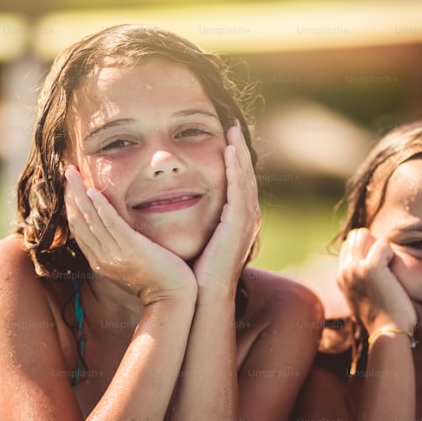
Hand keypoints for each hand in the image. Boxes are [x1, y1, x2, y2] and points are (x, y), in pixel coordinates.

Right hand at [65, 167, 195, 303]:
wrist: (171, 299)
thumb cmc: (157, 282)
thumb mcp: (130, 268)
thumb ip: (119, 253)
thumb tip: (115, 238)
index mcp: (100, 262)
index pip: (79, 230)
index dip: (71, 207)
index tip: (69, 188)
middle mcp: (102, 258)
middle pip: (79, 221)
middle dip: (70, 195)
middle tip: (67, 172)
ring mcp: (115, 254)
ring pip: (90, 219)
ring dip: (79, 193)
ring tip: (72, 173)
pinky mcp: (132, 248)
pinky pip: (111, 223)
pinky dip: (100, 206)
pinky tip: (92, 190)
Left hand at [191, 123, 260, 292]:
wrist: (204, 293)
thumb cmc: (197, 270)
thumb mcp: (198, 237)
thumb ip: (195, 220)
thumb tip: (174, 204)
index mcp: (238, 220)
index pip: (238, 182)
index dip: (234, 160)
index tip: (226, 138)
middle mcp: (247, 217)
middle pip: (246, 175)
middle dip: (240, 150)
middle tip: (233, 126)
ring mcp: (247, 220)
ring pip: (245, 178)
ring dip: (239, 153)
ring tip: (233, 132)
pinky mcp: (240, 222)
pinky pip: (239, 188)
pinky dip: (236, 168)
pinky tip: (229, 151)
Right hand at [337, 228, 416, 334]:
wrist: (388, 332)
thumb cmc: (383, 319)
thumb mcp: (364, 301)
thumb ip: (360, 285)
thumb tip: (365, 276)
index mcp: (341, 277)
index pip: (350, 246)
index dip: (368, 248)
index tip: (381, 265)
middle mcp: (344, 270)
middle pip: (356, 236)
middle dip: (374, 244)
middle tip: (387, 265)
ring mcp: (355, 268)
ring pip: (365, 235)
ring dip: (382, 247)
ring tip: (390, 269)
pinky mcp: (370, 268)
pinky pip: (383, 244)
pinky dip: (392, 254)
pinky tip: (394, 273)